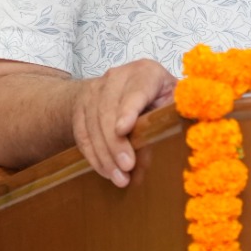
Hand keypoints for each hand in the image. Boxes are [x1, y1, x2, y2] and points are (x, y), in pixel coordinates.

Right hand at [71, 59, 177, 186]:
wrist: (122, 85)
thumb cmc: (156, 96)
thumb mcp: (169, 102)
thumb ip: (166, 123)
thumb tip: (154, 158)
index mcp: (146, 72)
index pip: (136, 90)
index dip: (128, 110)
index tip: (123, 130)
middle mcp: (118, 76)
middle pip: (110, 110)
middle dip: (116, 143)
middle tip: (126, 167)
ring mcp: (96, 89)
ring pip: (94, 124)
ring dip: (105, 154)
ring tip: (119, 177)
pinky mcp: (81, 105)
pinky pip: (82, 133)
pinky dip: (93, 155)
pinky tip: (105, 170)